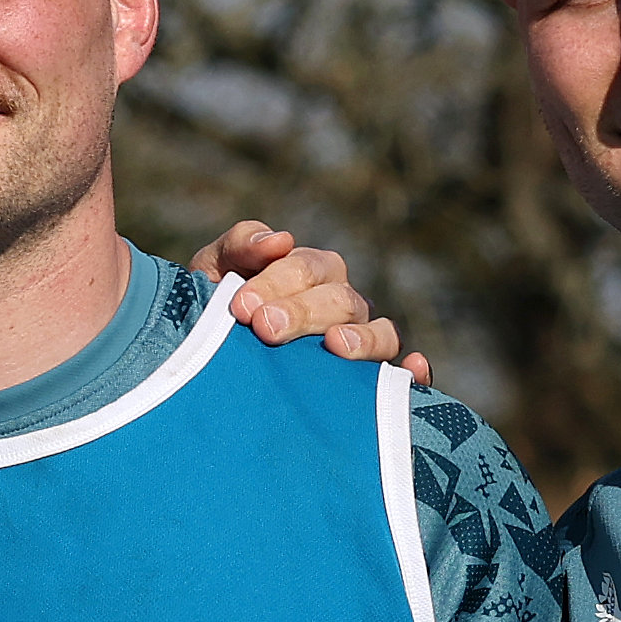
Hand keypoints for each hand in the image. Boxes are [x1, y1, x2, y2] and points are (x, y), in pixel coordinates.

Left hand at [203, 219, 431, 386]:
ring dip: (362, 339)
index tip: (242, 307)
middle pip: (340, 301)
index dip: (276, 284)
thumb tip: (280, 240)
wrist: (206, 360)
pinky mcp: (370, 381)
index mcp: (311, 271)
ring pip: (380, 333)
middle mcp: (342, 303)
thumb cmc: (216, 309)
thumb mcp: (214, 271)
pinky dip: (414, 371)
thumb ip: (239, 246)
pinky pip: (402, 375)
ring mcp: (361, 340)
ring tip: (335, 345)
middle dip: (302, 312)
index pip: (305, 269)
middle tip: (265, 328)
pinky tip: (412, 368)